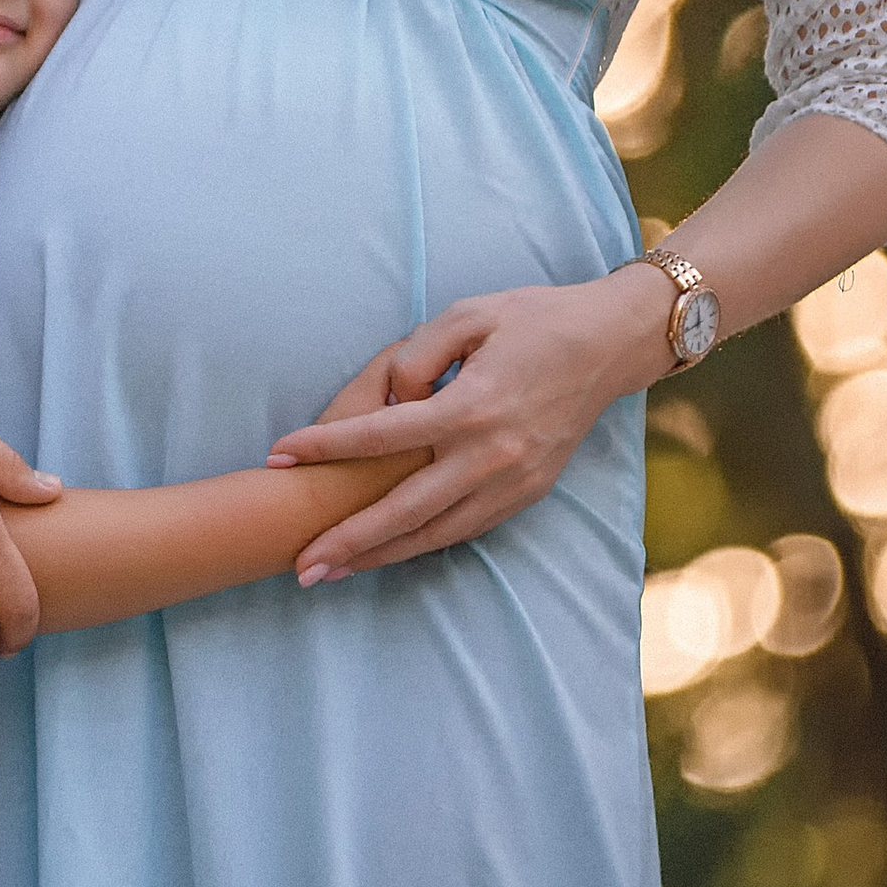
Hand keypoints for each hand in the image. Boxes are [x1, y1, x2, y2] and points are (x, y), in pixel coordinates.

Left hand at [266, 264, 673, 577]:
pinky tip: (390, 553)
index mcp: (472, 406)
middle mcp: (491, 454)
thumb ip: (416, 355)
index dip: (325, 446)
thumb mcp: (468, 315)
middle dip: (349, 540)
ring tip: (333, 571)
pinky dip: (425, 544)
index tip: (279, 453)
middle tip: (300, 563)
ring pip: (436, 533)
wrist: (608, 345)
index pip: (381, 435)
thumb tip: (387, 400)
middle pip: (404, 509)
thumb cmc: (531, 320)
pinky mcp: (528, 493)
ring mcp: (513, 481)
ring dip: (382, 556)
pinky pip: (467, 529)